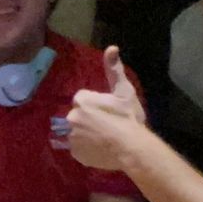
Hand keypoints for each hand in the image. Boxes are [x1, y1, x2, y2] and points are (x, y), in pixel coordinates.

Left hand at [66, 47, 147, 171]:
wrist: (131, 148)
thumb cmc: (128, 118)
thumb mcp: (124, 91)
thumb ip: (114, 69)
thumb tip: (111, 47)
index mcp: (81, 100)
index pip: (84, 100)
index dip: (98, 106)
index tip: (110, 112)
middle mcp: (71, 117)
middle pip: (79, 116)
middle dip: (90, 119)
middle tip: (108, 126)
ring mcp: (71, 137)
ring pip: (78, 132)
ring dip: (87, 134)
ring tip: (105, 139)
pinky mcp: (75, 154)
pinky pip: (79, 148)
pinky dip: (86, 149)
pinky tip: (101, 149)